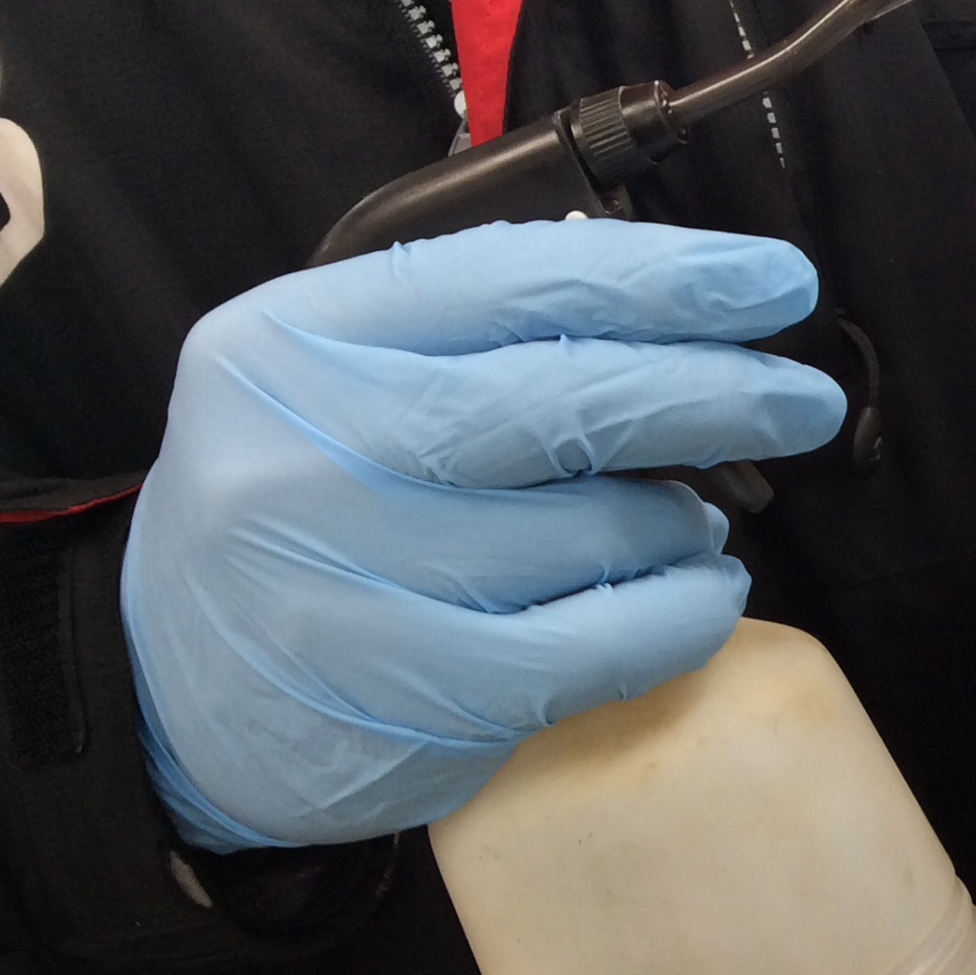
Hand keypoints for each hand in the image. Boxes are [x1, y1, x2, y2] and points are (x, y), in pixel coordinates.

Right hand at [122, 220, 844, 851]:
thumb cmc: (299, 511)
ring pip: (596, 527)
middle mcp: (310, 453)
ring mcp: (357, 583)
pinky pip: (600, 643)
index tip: (775, 282)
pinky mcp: (414, 697)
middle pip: (569, 401)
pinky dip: (681, 612)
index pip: (517, 280)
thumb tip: (679, 322)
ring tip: (696, 518)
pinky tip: (699, 592)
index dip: (669, 278)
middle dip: (718, 391)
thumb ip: (476, 340)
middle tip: (802, 399)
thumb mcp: (336, 386)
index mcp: (297, 343)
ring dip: (685, 519)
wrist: (173, 695)